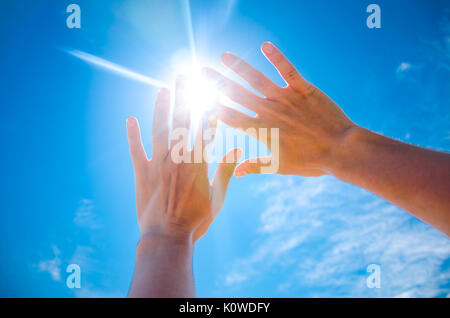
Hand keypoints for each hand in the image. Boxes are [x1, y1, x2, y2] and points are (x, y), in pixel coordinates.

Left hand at [126, 78, 240, 243]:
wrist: (167, 238)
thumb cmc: (196, 220)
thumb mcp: (218, 197)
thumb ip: (227, 170)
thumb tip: (238, 148)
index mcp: (198, 163)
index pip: (205, 128)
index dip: (209, 106)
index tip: (212, 89)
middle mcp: (177, 158)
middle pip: (181, 121)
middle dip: (183, 96)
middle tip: (184, 76)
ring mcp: (157, 164)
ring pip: (159, 129)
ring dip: (160, 108)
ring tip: (163, 89)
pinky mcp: (141, 173)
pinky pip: (135, 150)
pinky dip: (132, 134)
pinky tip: (130, 119)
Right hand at [203, 42, 356, 176]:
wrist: (341, 150)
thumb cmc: (311, 161)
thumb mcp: (280, 167)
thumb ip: (255, 166)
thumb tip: (236, 173)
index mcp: (262, 130)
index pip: (230, 117)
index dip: (213, 106)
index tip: (199, 97)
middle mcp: (269, 112)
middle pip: (236, 94)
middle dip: (216, 82)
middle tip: (201, 71)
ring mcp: (285, 98)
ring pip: (257, 79)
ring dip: (239, 66)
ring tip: (224, 56)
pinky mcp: (303, 89)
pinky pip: (287, 70)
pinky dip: (277, 57)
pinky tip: (265, 46)